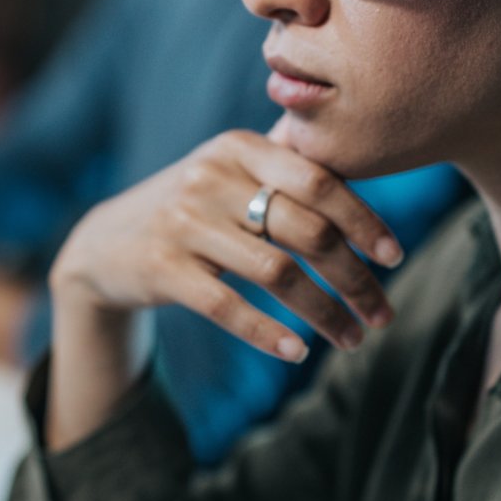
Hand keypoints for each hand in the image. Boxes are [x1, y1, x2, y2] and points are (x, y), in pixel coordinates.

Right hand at [50, 129, 402, 360]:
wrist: (105, 243)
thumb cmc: (191, 208)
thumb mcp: (229, 172)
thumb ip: (286, 166)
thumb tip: (370, 162)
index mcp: (238, 148)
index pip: (319, 180)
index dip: (364, 220)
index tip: (395, 257)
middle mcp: (210, 178)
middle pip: (306, 231)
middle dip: (354, 278)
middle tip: (383, 313)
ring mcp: (183, 224)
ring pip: (276, 274)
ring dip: (324, 313)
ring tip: (352, 339)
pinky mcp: (162, 269)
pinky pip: (228, 307)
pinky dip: (269, 333)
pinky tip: (299, 352)